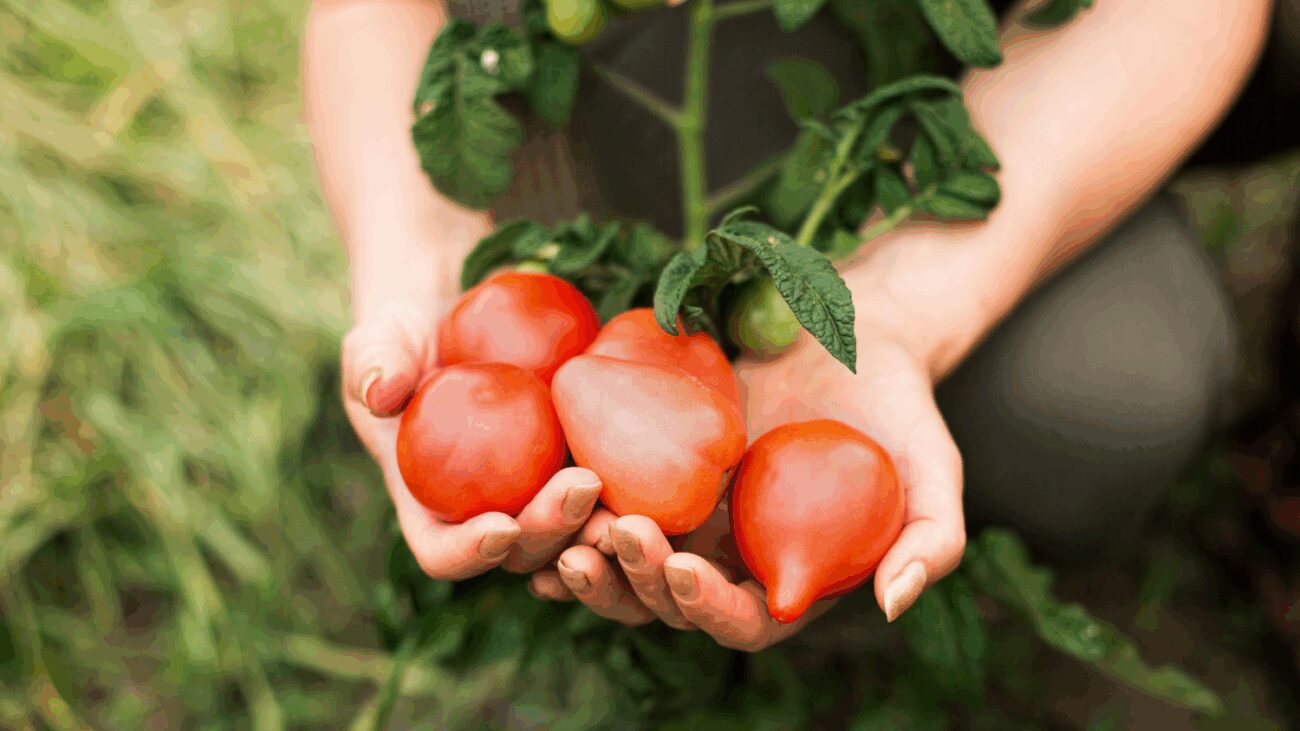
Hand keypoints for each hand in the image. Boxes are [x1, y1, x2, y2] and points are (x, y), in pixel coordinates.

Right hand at [342, 255, 603, 580]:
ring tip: (630, 497)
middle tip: (583, 486)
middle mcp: (485, 515)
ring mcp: (536, 496)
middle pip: (520, 552)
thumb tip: (381, 391)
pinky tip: (658, 473)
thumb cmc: (407, 334)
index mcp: (428, 506)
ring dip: (600, 527)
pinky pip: (608, 493)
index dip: (470, 552)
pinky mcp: (577, 466)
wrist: (459, 319)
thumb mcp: (379, 341)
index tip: (500, 524)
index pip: (443, 552)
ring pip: (572, 536)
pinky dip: (631, 493)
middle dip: (551, 531)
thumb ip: (374, 364)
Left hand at [529, 329, 963, 646]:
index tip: (682, 564)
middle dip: (634, 583)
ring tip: (564, 532)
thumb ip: (930, 542)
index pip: (744, 622)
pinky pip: (607, 499)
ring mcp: (690, 516)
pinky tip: (544, 492)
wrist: (853, 329)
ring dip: (590, 562)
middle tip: (610, 536)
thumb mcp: (936, 469)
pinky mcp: (656, 467)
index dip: (708, 609)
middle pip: (670, 602)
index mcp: (791, 575)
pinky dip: (571, 510)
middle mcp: (733, 558)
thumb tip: (891, 604)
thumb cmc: (900, 403)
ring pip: (626, 564)